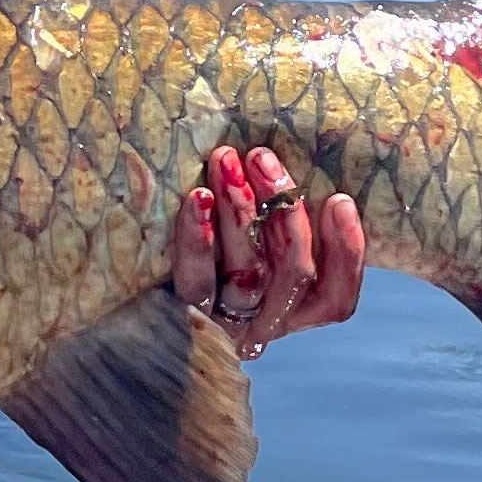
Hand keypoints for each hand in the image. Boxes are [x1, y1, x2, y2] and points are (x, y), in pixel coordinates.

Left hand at [167, 146, 363, 358]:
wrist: (135, 303)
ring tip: (227, 162)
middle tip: (264, 158)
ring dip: (241, 210)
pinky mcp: (185, 313)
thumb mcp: (258, 241)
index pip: (335, 299)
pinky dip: (199, 239)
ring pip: (248, 272)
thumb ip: (280, 222)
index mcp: (294, 311)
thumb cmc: (213, 249)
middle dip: (285, 210)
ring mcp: (226, 323)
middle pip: (292, 274)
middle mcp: (265, 323)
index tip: (340, 200)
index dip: (346, 253)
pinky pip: (197, 279)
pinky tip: (198, 199)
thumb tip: (296, 167)